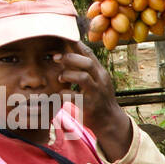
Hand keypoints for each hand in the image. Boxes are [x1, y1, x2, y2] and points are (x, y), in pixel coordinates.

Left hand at [57, 41, 131, 159]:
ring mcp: (96, 94)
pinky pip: (73, 96)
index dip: (75, 44)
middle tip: (55, 58)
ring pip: (82, 77)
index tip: (61, 42)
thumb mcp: (98, 82)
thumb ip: (88, 70)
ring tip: (60, 78)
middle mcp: (101, 82)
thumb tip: (70, 53)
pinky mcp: (89, 106)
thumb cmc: (98, 99)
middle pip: (87, 63)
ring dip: (67, 75)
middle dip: (69, 57)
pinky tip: (60, 94)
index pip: (89, 54)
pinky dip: (63, 93)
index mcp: (101, 73)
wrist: (109, 121)